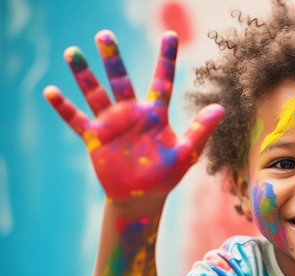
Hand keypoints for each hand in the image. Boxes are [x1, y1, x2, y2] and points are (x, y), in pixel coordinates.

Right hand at [43, 30, 223, 201]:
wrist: (141, 197)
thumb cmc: (166, 175)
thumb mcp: (186, 153)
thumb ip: (200, 130)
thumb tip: (220, 108)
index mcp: (155, 114)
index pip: (161, 80)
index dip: (166, 58)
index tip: (170, 35)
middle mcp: (132, 113)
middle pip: (120, 80)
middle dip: (112, 59)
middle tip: (104, 36)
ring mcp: (112, 123)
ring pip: (95, 93)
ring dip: (83, 75)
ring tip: (72, 53)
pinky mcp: (95, 138)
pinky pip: (76, 119)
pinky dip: (63, 107)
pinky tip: (50, 91)